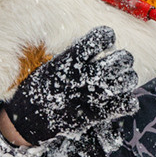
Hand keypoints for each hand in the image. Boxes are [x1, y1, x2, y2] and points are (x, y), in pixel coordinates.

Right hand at [2, 26, 138, 145]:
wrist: (27, 120)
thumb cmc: (38, 89)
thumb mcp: (50, 66)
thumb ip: (73, 56)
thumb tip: (96, 46)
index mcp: (69, 61)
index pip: (98, 40)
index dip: (107, 36)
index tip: (107, 38)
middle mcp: (83, 77)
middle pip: (119, 60)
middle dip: (123, 58)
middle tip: (119, 60)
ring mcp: (92, 97)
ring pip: (126, 81)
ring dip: (128, 77)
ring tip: (123, 77)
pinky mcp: (96, 115)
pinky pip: (125, 105)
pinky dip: (128, 100)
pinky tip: (122, 97)